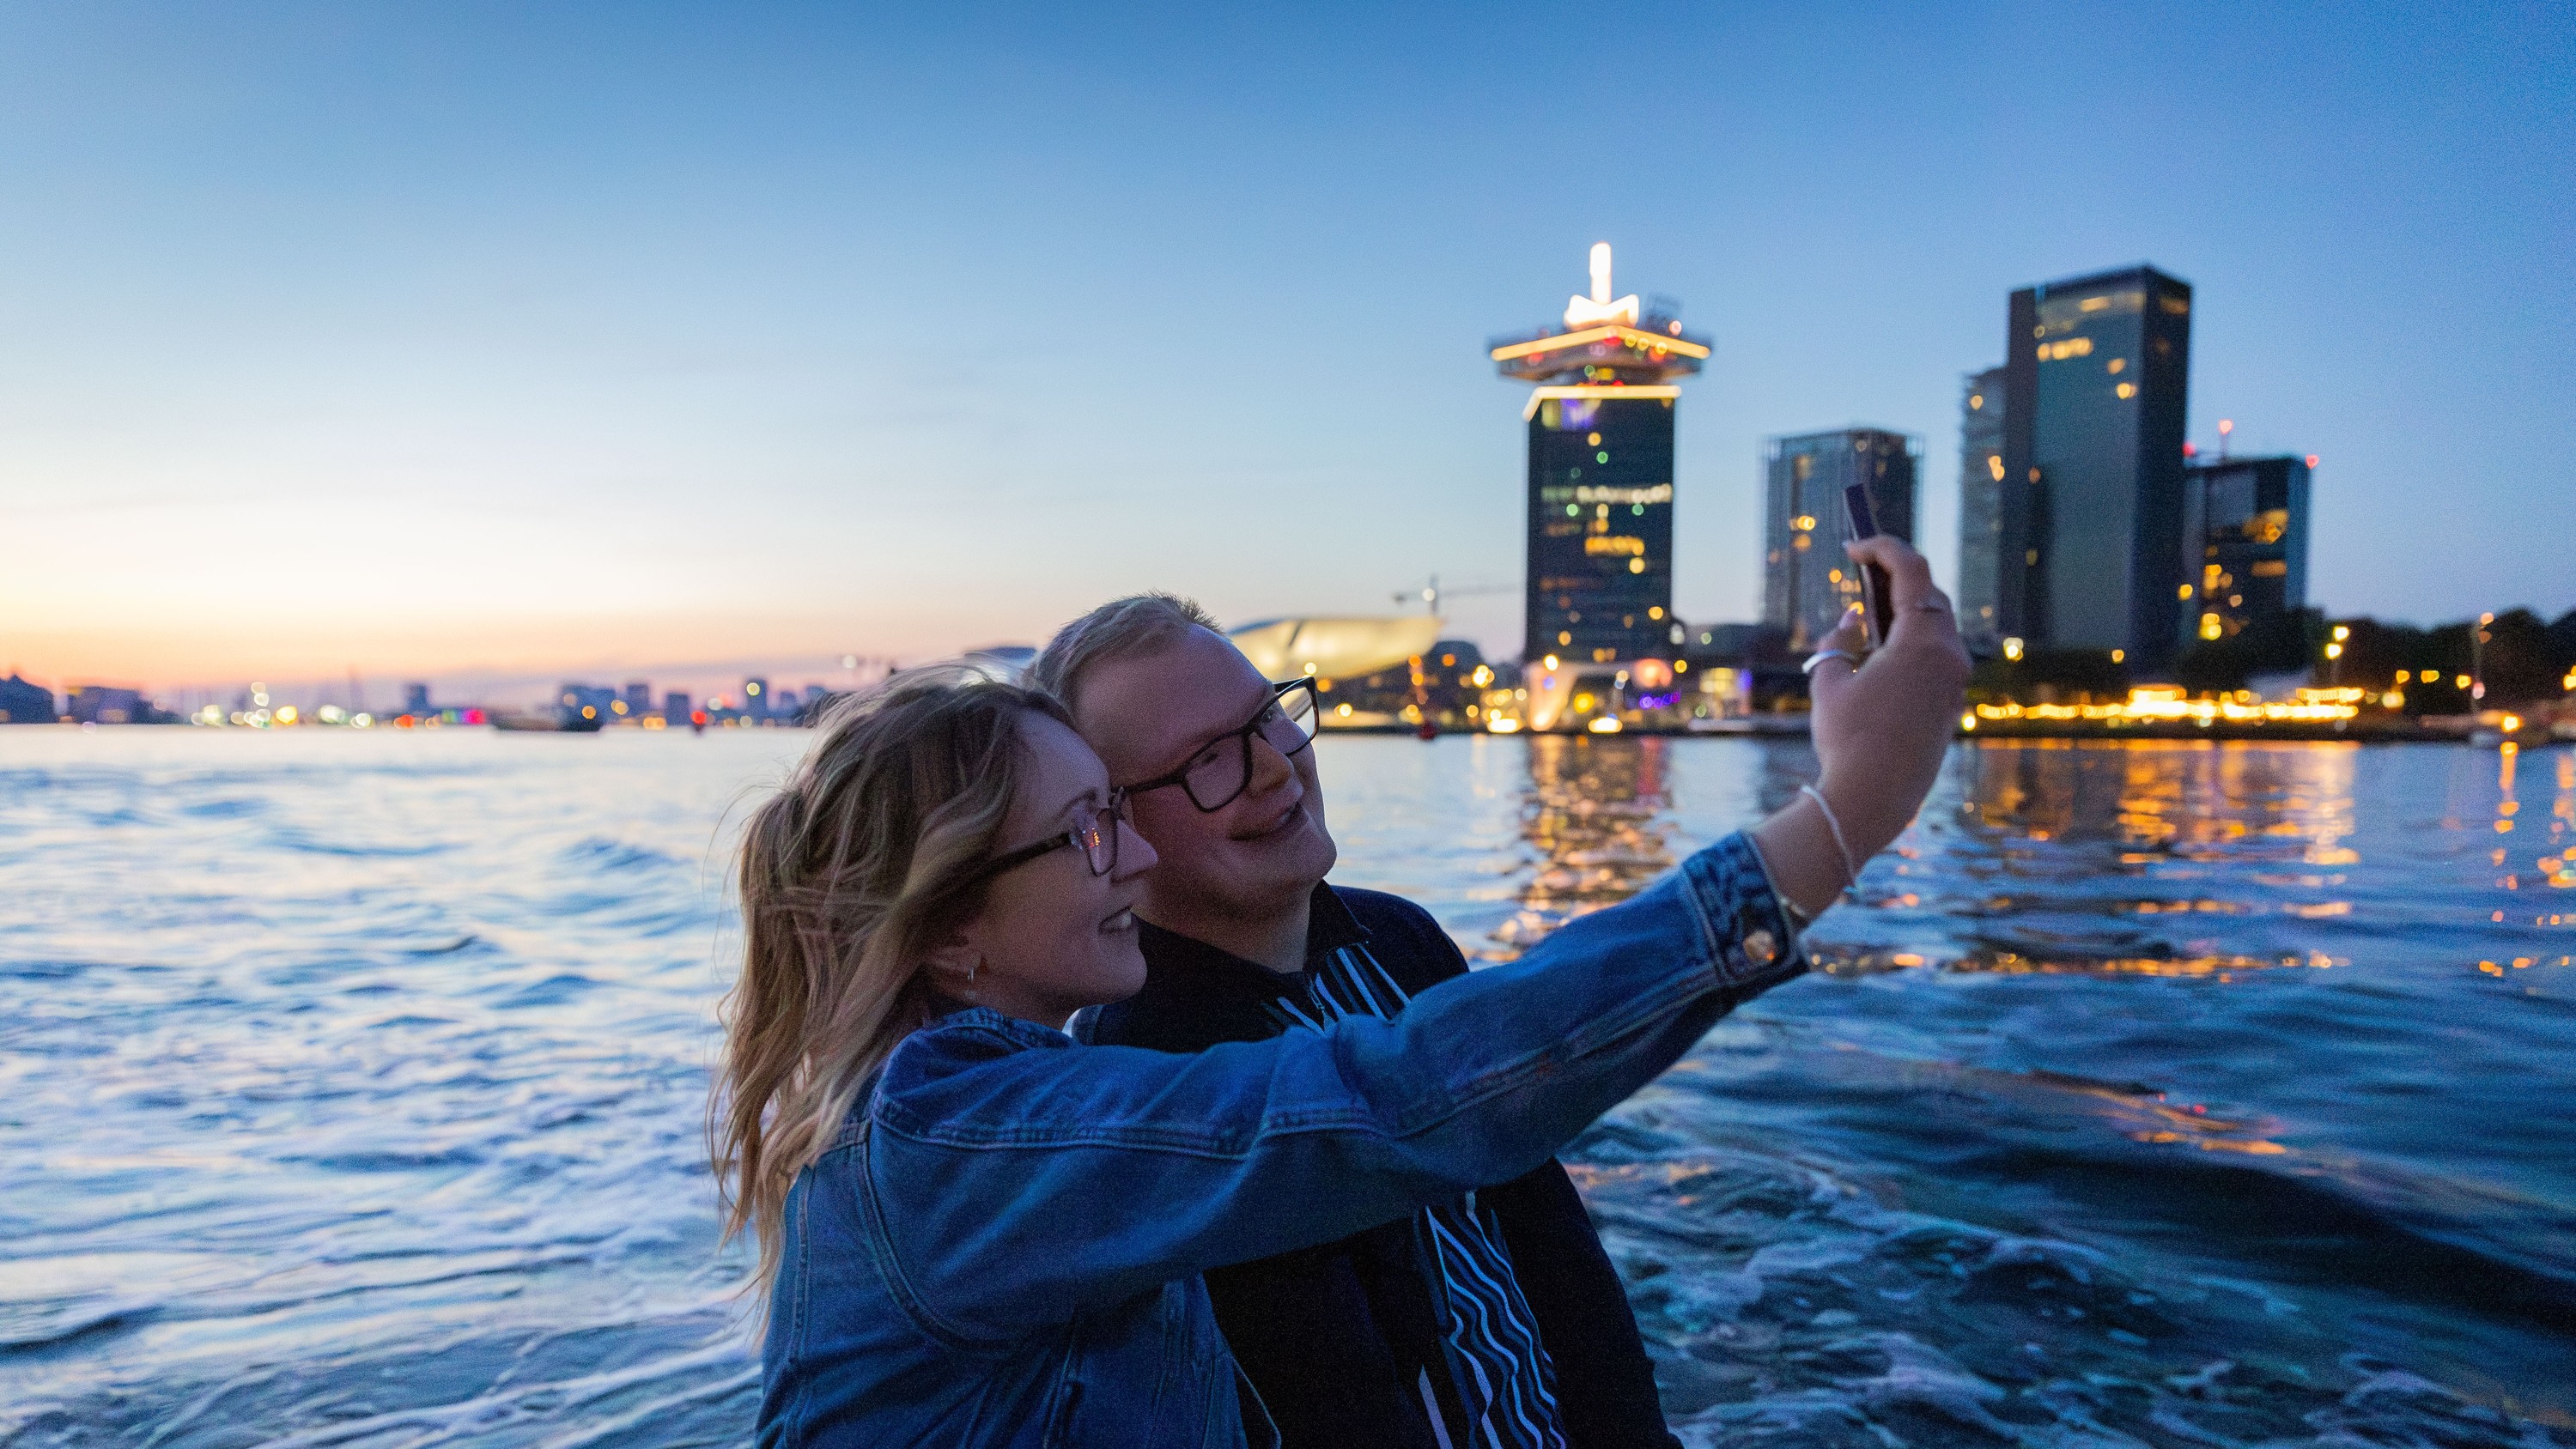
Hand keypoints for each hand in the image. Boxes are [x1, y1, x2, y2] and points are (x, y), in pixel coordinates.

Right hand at [1750, 536, 1969, 917]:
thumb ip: (1839, 641)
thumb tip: (1854, 618)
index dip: (1882, 548)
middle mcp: (1949, 655)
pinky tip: (1882, 647)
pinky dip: (1913, 639)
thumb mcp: (1828, 681)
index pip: (1912, 570)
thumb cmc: (1846, 739)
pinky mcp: (1951, 703)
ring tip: (1869, 606)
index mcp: (1922, 642)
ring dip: (1905, 609)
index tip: (1854, 547)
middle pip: (1930, 594)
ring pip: (1937, 625)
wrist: (1873, 798)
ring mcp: (1955, 681)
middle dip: (1896, 576)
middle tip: (1861, 570)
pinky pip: (1937, 654)